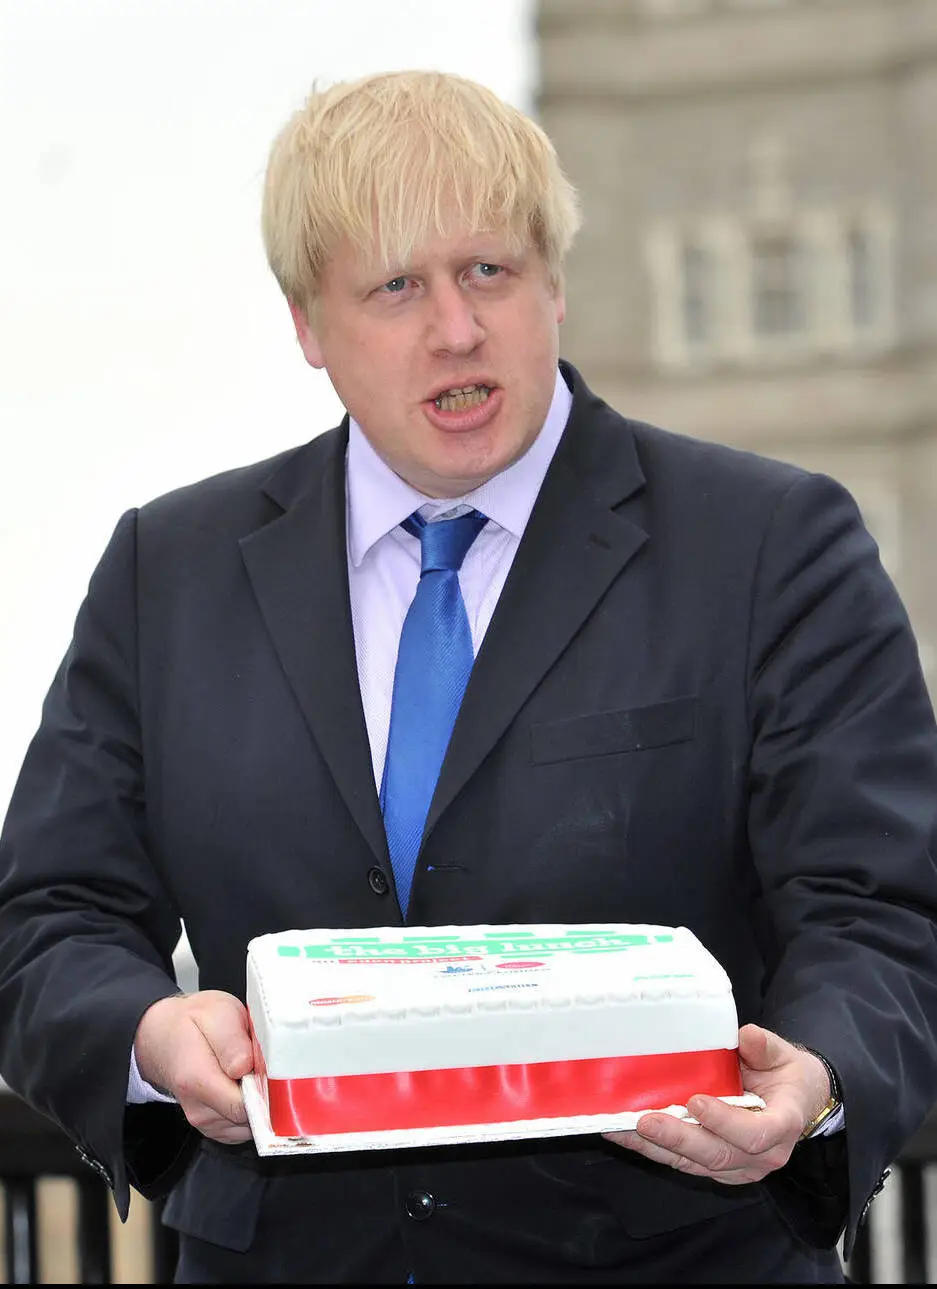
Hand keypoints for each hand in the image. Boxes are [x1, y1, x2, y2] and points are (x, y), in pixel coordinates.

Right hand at [134, 990, 253, 1143]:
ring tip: (250, 1072)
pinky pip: (242, 1128)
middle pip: (249, 1118)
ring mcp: (204, 1122)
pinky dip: (251, 1109)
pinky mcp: (212, 1127)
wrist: (165, 1036)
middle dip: (266, 1095)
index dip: (266, 1090)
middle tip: (263, 1065)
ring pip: (248, 1125)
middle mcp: (198, 1109)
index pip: (244, 1106)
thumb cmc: (193, 1023)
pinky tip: (245, 1085)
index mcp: (197, 1080)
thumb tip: (245, 1067)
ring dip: (259, 1102)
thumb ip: (231, 1041)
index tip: (274, 1071)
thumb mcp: (216, 1014)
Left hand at [602, 1023, 832, 1184]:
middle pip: (718, 1154)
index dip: (725, 1122)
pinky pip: (686, 1164)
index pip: (755, 1133)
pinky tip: (627, 1136)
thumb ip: (764, 1046)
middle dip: (679, 1138)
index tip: (696, 1102)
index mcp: (783, 1124)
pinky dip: (656, 1151)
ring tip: (623, 1129)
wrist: (796, 1101)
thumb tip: (746, 1036)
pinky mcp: (720, 1168)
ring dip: (658, 1148)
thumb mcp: (782, 1053)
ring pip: (697, 1164)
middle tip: (645, 1120)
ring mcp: (741, 1167)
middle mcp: (764, 1154)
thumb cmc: (786, 1074)